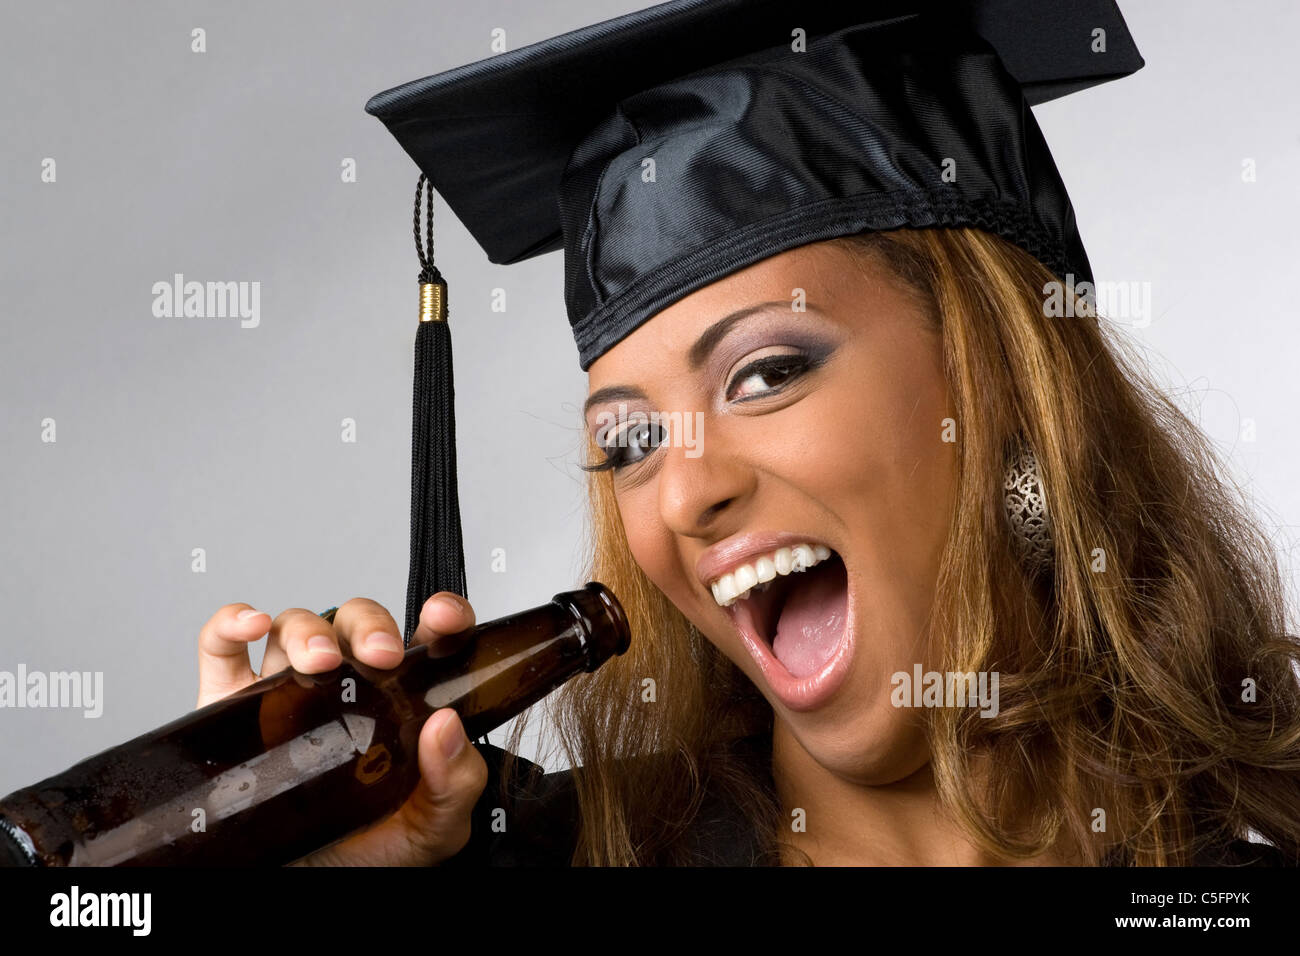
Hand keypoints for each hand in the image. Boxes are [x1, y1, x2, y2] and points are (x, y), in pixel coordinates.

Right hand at [195, 592, 488, 865]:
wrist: (302, 890)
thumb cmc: (371, 852)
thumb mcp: (434, 825)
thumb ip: (455, 780)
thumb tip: (446, 727)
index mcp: (402, 701)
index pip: (427, 638)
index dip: (440, 615)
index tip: (443, 618)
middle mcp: (346, 687)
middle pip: (356, 623)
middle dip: (370, 626)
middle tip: (382, 656)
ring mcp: (286, 693)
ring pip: (296, 627)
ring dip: (309, 630)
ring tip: (322, 662)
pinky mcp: (231, 709)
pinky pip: (222, 649)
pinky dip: (231, 623)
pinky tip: (253, 626)